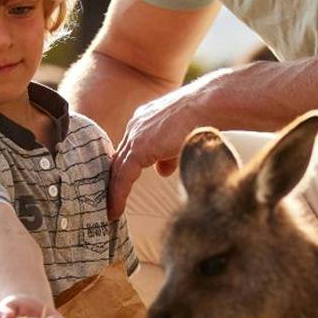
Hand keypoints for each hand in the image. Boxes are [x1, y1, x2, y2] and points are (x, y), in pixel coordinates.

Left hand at [108, 78, 216, 217]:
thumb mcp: (180, 137)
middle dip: (114, 181)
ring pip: (117, 169)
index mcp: (144, 122)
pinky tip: (116, 211)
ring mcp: (135, 135)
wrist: (209, 105)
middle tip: (109, 203)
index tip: (121, 188)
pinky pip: (122, 177)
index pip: (129, 151)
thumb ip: (167, 155)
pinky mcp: (139, 147)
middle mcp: (135, 126)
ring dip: (113, 192)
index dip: (125, 170)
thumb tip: (161, 171)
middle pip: (119, 159)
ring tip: (110, 212)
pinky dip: (118, 195)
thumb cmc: (203, 117)